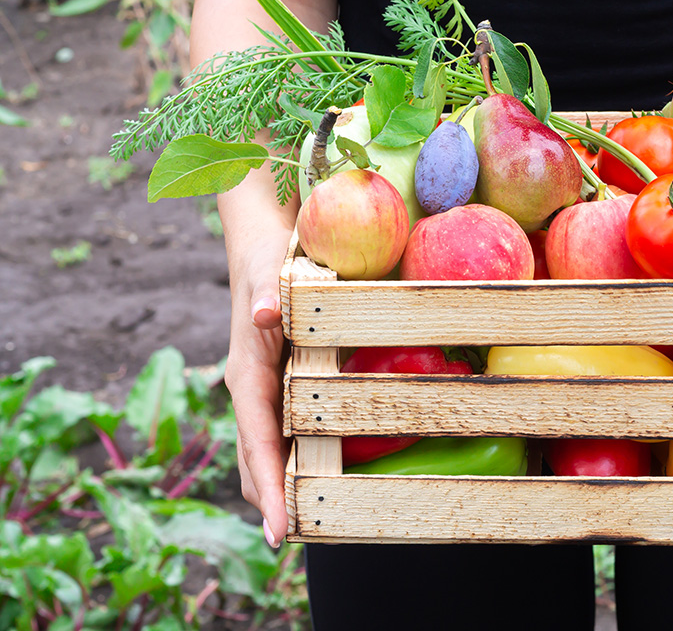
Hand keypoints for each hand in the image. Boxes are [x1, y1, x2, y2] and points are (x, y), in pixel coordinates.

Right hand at [223, 227, 293, 547]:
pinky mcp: (279, 383)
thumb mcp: (270, 273)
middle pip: (255, 458)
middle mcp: (250, 389)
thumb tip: (264, 314)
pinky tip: (315, 478)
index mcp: (247, 373)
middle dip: (271, 500)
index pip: (257, 440)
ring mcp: (263, 389)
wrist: (261, 241)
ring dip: (277, 486)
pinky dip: (291, 460)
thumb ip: (267, 293)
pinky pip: (281, 431)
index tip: (278, 531)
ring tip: (304, 524)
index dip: (268, 485)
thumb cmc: (269, 258)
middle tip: (294, 540)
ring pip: (265, 450)